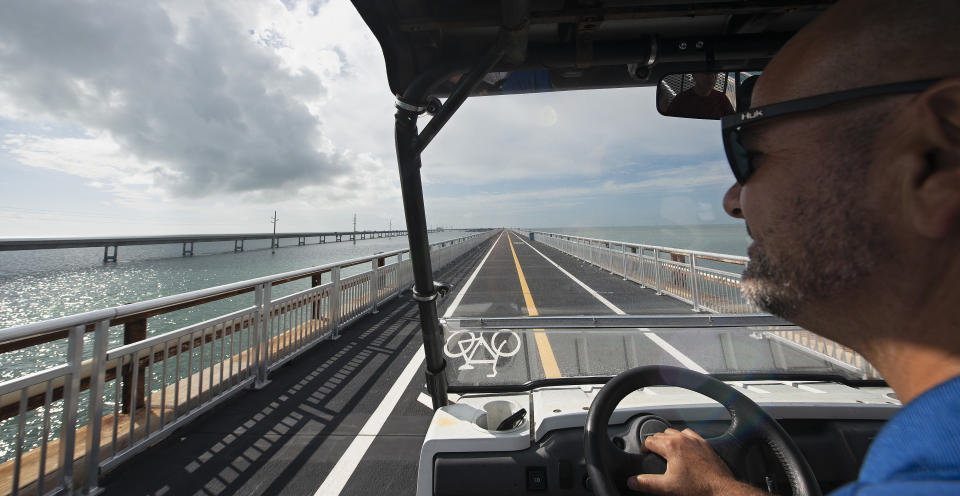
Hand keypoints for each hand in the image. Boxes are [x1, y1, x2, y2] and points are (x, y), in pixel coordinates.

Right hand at [627, 428, 761, 495]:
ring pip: (675, 432)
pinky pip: (689, 434)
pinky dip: (683, 438)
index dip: (643, 449)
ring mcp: (695, 440)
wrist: (721, 489)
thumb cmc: (697, 487)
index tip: (644, 455)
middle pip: (660, 434)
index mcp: (671, 446)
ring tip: (667, 450)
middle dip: (654, 443)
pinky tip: (684, 447)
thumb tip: (632, 481)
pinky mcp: (705, 444)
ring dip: (668, 438)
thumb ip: (647, 483)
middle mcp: (682, 439)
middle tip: (653, 455)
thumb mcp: (667, 487)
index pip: (649, 441)